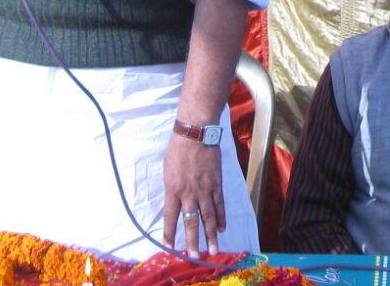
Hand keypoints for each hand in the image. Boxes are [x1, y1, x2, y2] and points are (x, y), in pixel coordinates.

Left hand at [163, 134, 225, 253]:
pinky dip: (221, 217)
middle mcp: (189, 193)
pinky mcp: (217, 184)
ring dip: (211, 234)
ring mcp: (205, 189)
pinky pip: (219, 204)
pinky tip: (222, 228)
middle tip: (195, 255)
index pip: (170, 217)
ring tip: (213, 249)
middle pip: (191, 221)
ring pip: (208, 217)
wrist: (195, 134)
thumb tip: (175, 203)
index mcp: (173, 189)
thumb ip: (172, 189)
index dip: (169, 233)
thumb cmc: (177, 150)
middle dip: (193, 240)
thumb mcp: (167, 170)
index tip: (170, 246)